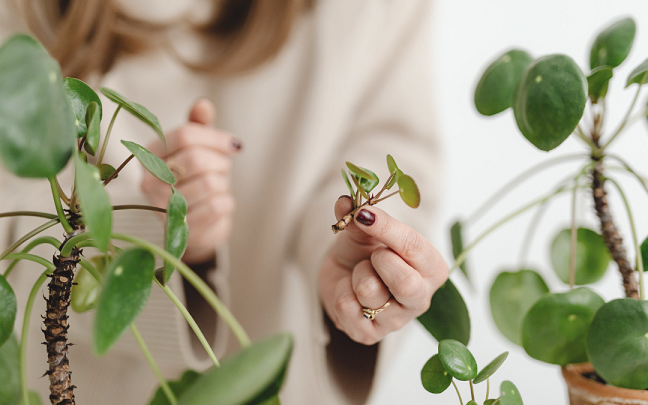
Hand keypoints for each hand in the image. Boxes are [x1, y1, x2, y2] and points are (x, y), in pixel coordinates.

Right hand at [141, 99, 240, 264]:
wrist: (195, 226)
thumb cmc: (196, 179)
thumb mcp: (198, 149)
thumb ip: (199, 127)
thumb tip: (203, 104)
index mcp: (150, 154)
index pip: (185, 135)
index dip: (215, 138)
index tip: (233, 145)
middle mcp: (149, 182)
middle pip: (196, 159)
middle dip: (220, 162)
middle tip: (222, 169)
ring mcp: (162, 209)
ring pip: (209, 184)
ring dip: (223, 184)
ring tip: (216, 187)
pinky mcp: (182, 230)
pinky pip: (216, 207)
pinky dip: (226, 203)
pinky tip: (218, 204)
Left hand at [319, 196, 447, 344]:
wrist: (343, 276)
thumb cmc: (364, 251)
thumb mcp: (364, 230)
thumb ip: (359, 217)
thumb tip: (345, 202)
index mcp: (432, 268)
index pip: (415, 248)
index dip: (387, 228)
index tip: (364, 214)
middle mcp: (421, 298)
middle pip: (406, 284)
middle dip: (380, 261)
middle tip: (372, 253)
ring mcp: (396, 321)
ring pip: (370, 292)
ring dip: (357, 274)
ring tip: (361, 273)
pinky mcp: (370, 335)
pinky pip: (348, 308)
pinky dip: (341, 291)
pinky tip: (350, 292)